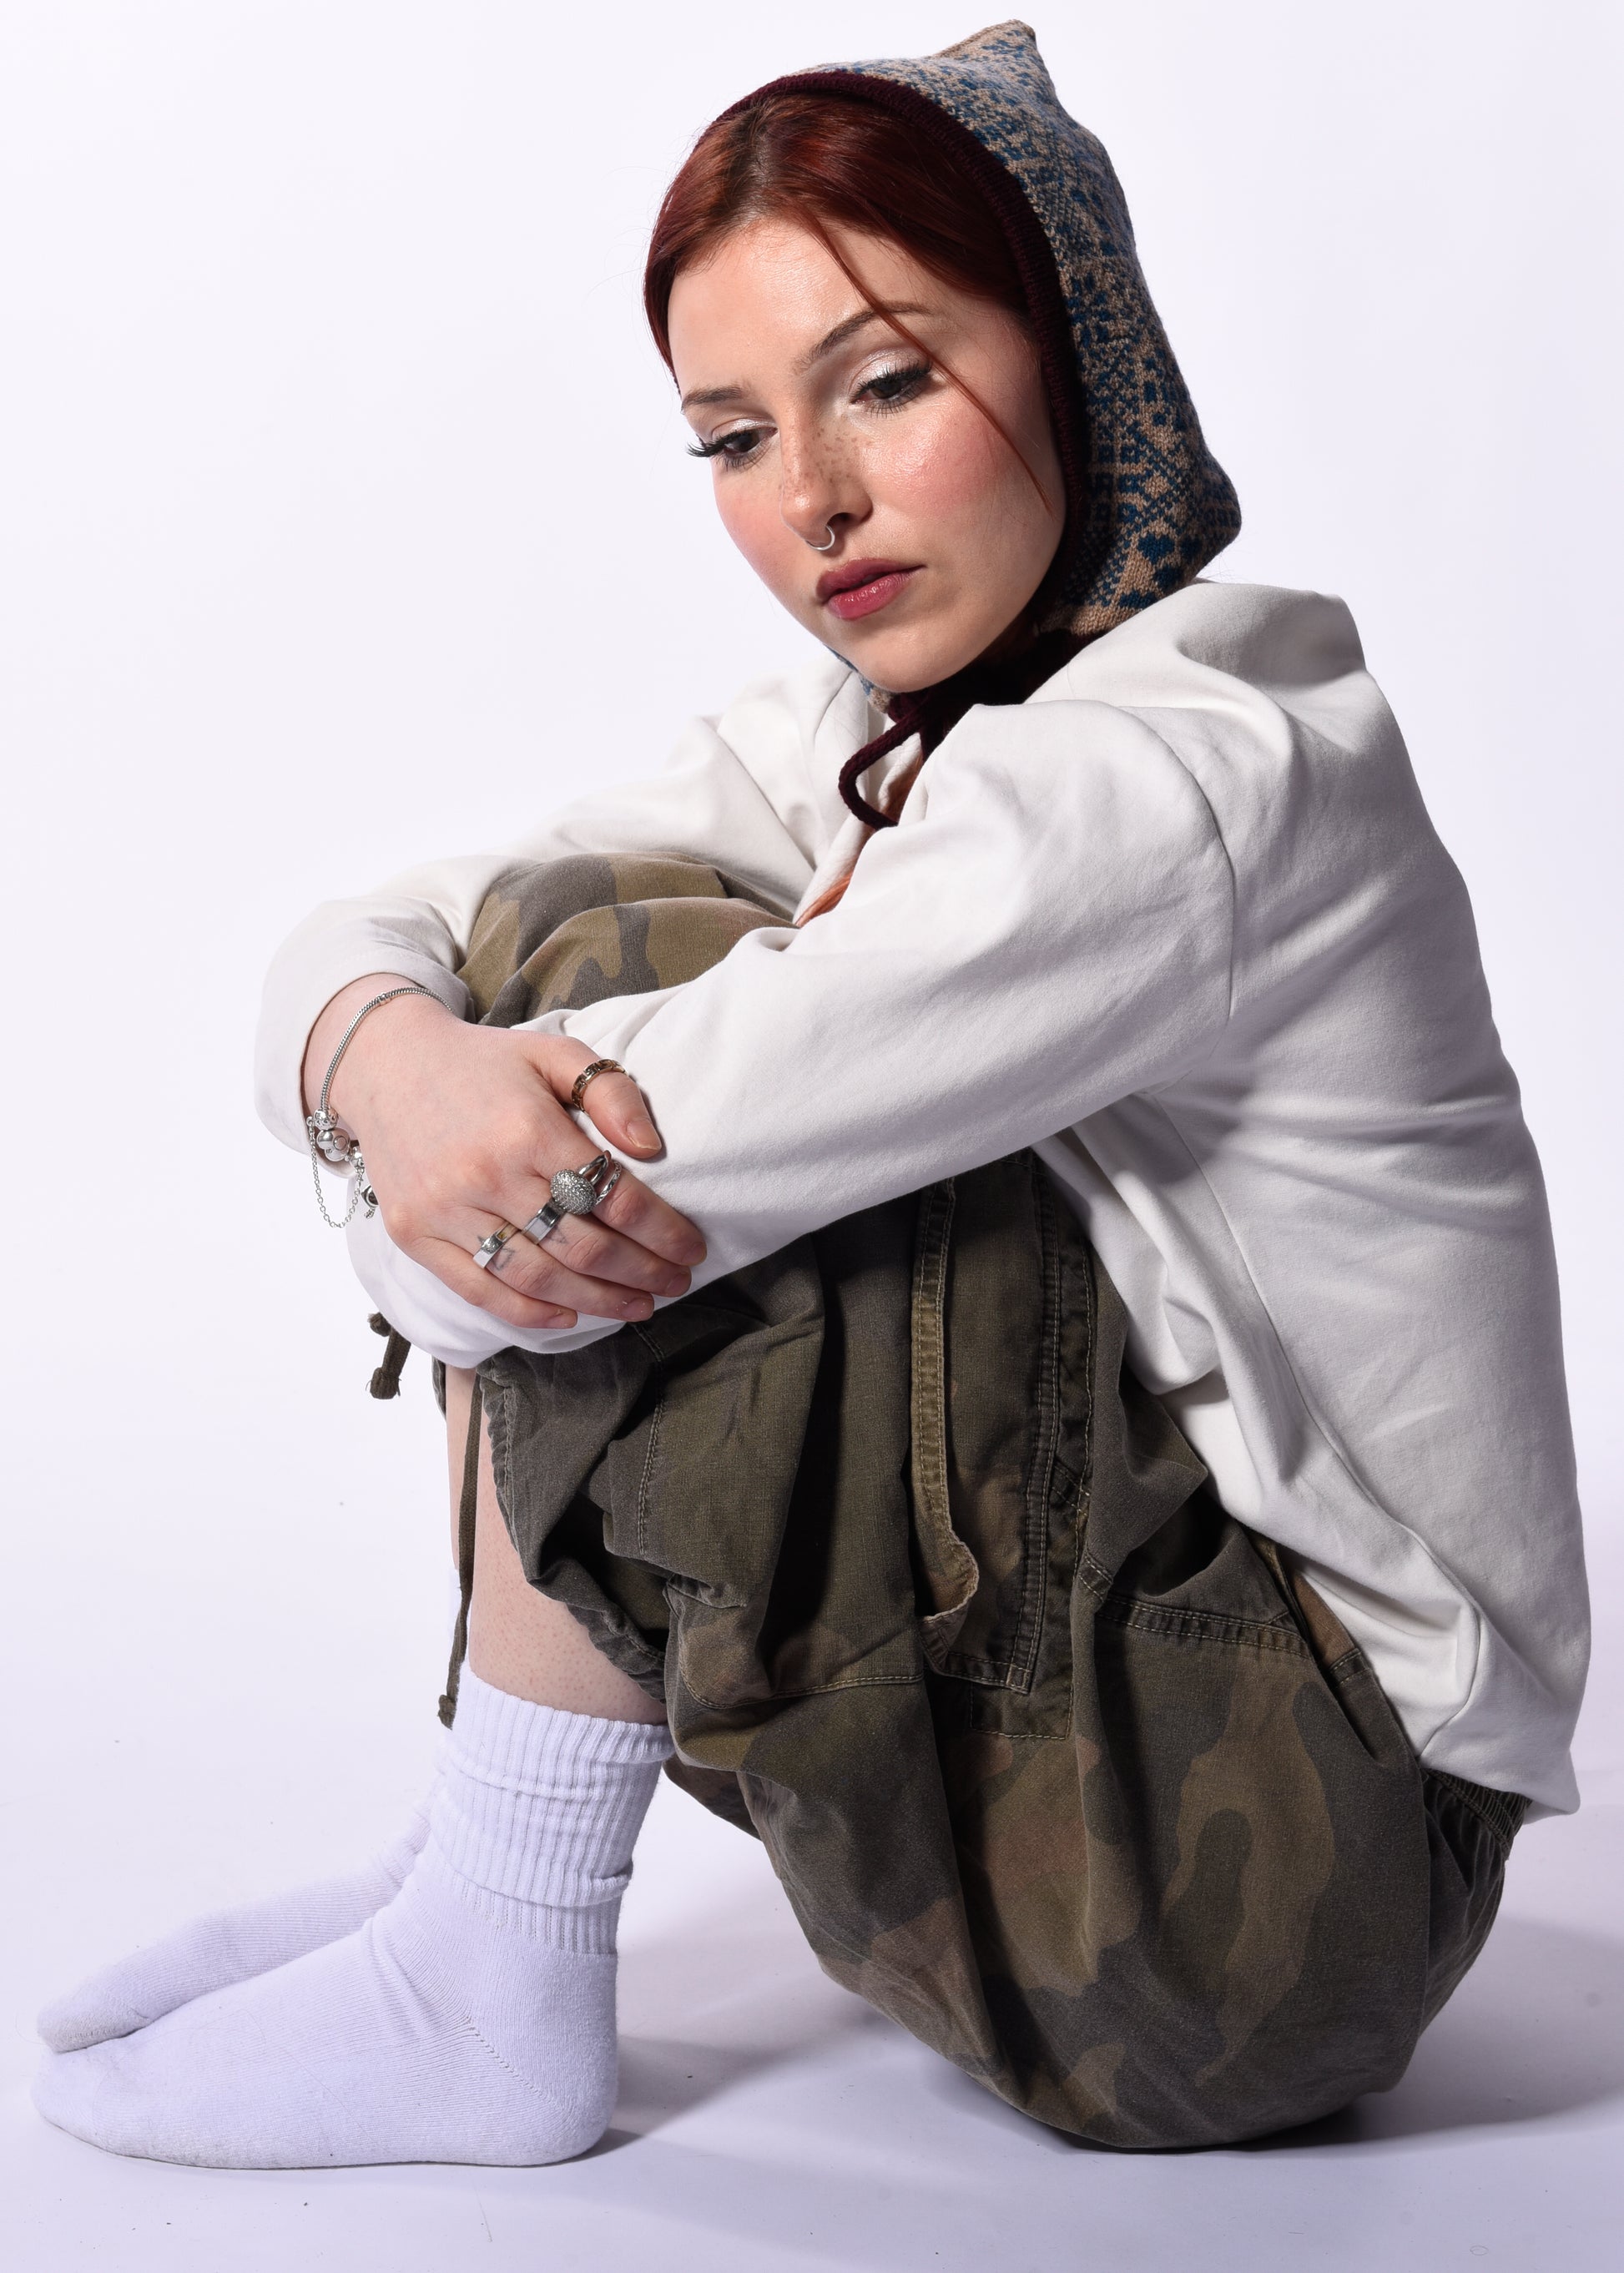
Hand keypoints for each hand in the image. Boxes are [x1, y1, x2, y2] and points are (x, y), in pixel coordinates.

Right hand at [304, 976, 704, 1330]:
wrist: (385, 1064)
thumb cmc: (484, 1063)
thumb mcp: (553, 1052)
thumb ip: (608, 1090)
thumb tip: (651, 1148)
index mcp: (528, 1128)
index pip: (614, 1197)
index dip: (662, 1231)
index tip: (690, 1249)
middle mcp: (485, 1174)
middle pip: (583, 1247)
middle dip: (641, 1273)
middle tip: (675, 1284)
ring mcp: (445, 1210)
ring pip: (537, 1278)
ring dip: (597, 1302)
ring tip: (637, 1306)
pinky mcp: (415, 1235)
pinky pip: (480, 1290)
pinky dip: (529, 1314)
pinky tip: (569, 1317)